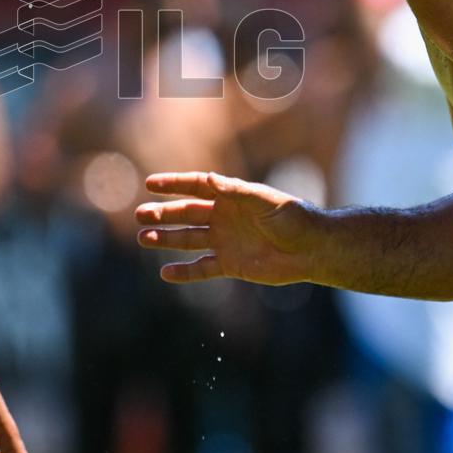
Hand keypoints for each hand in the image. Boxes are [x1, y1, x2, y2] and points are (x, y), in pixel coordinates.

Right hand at [136, 170, 311, 284]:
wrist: (312, 249)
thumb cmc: (294, 217)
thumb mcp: (265, 200)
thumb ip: (236, 191)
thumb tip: (211, 179)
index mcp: (230, 196)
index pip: (195, 186)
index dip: (173, 184)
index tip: (150, 183)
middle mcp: (223, 217)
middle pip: (186, 214)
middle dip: (162, 214)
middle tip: (139, 214)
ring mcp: (225, 241)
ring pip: (188, 240)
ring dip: (166, 239)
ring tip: (144, 238)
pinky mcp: (231, 264)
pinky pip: (202, 268)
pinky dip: (185, 272)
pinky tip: (165, 273)